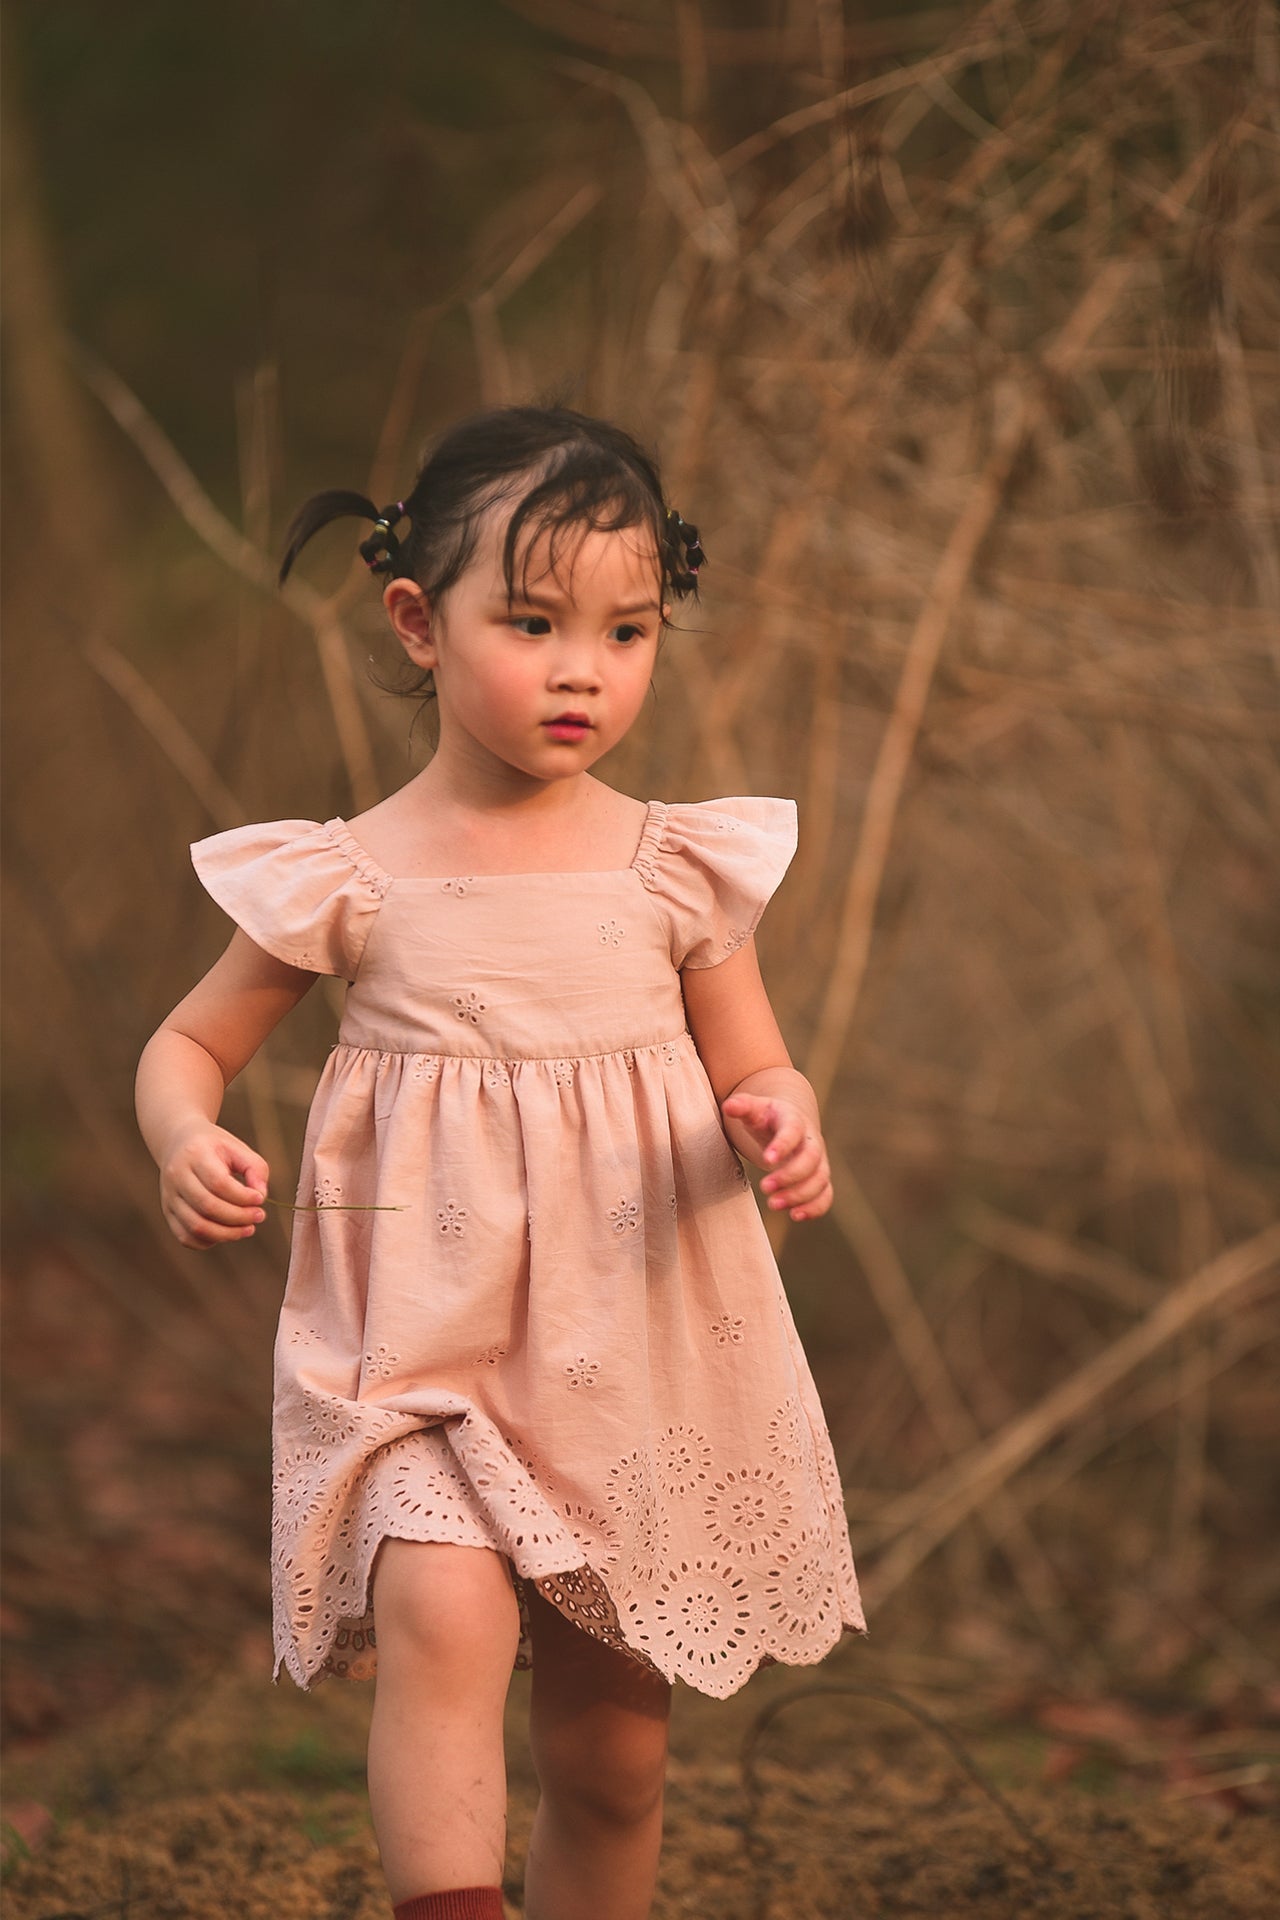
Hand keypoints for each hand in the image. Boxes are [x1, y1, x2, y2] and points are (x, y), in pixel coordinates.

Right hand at [159, 1121, 269, 1248]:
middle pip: (207, 1206)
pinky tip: (227, 1232)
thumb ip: (256, 1169)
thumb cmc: (215, 1148)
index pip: (218, 1183)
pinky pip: (186, 1237)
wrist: (180, 1143)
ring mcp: (169, 1196)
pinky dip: (209, 1241)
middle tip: (259, 1216)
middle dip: (238, 1217)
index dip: (242, 1197)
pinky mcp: (168, 1212)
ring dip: (227, 1234)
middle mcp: (176, 1176)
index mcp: (195, 1154)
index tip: (260, 1199)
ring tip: (248, 1228)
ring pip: (196, 1226)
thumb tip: (261, 1196)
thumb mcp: (238, 1148)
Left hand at [720, 1093, 832, 1221]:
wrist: (788, 1123)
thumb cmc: (767, 1118)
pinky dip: (815, 1207)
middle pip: (811, 1158)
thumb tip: (729, 1106)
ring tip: (773, 1204)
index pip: (793, 1131)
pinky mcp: (819, 1178)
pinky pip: (825, 1194)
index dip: (783, 1145)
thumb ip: (742, 1106)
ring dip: (799, 1195)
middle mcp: (811, 1141)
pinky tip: (795, 1215)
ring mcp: (818, 1161)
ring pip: (820, 1179)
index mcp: (794, 1120)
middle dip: (790, 1175)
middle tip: (765, 1187)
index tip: (767, 1160)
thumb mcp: (754, 1109)